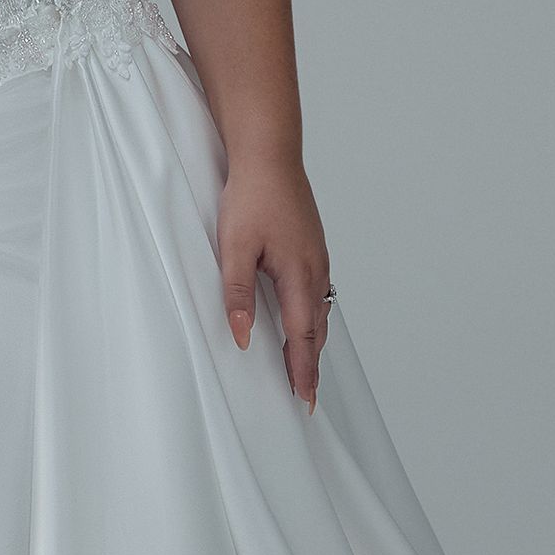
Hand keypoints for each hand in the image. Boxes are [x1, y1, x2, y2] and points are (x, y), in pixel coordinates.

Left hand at [217, 149, 332, 411]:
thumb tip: (244, 337)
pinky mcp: (313, 248)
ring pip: (320, 312)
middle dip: (311, 365)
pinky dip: (314, 318)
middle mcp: (316, 270)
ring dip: (314, 343)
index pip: (303, 336)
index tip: (304, 399)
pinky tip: (305, 321)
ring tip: (307, 369)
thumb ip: (238, 295)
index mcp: (299, 275)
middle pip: (317, 330)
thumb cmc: (251, 197)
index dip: (302, 370)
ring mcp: (319, 258)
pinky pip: (318, 293)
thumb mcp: (234, 248)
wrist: (270, 155)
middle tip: (307, 397)